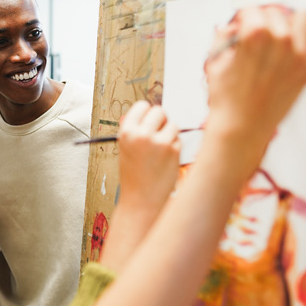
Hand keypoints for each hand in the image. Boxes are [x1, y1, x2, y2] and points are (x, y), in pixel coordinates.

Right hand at [98, 101, 179, 270]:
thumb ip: (134, 130)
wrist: (142, 199)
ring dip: (170, 135)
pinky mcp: (173, 150)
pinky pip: (179, 139)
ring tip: (160, 152)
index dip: (147, 113)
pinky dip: (176, 147)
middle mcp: (141, 134)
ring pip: (172, 125)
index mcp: (126, 132)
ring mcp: (158, 141)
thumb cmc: (134, 176)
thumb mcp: (126, 150)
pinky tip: (166, 160)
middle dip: (161, 121)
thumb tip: (145, 111)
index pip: (142, 106)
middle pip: (159, 111)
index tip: (149, 120)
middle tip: (158, 134)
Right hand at [205, 6, 305, 163]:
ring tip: (283, 38)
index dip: (244, 18)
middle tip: (259, 36)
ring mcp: (299, 53)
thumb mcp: (215, 63)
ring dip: (293, 24)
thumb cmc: (227, 99)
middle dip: (266, 21)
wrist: (241, 126)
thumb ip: (223, 38)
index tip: (242, 26)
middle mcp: (280, 39)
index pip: (252, 9)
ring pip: (304, 17)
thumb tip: (230, 28)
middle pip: (277, 12)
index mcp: (254, 34)